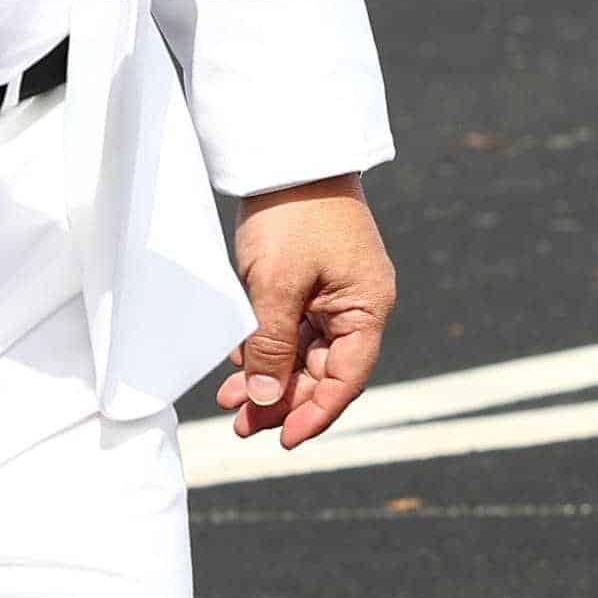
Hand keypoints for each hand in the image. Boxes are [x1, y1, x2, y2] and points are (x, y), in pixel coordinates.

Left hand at [218, 178, 397, 447]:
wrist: (291, 157)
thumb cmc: (293, 216)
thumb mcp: (276, 286)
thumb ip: (271, 347)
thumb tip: (265, 400)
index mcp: (367, 306)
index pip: (347, 377)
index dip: (316, 413)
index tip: (283, 441)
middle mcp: (358, 304)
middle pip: (325, 371)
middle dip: (284, 401)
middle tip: (240, 426)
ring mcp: (336, 293)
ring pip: (305, 354)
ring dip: (270, 380)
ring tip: (230, 402)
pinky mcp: (313, 282)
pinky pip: (294, 331)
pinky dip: (267, 351)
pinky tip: (237, 367)